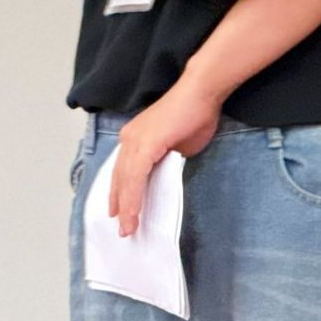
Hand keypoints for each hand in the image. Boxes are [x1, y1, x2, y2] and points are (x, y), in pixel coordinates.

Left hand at [109, 76, 221, 236]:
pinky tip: (133, 214)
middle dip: (120, 205)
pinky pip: (135, 178)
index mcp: (135, 137)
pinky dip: (133, 198)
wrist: (201, 91)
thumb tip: (164, 176)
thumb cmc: (196, 114)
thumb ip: (167, 160)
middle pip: (119, 178)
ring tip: (128, 228)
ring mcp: (134, 140)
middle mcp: (129, 138)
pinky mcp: (144, 144)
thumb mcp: (179, 145)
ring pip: (125, 181)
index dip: (121, 193)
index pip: (124, 170)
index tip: (119, 212)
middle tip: (122, 228)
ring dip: (126, 207)